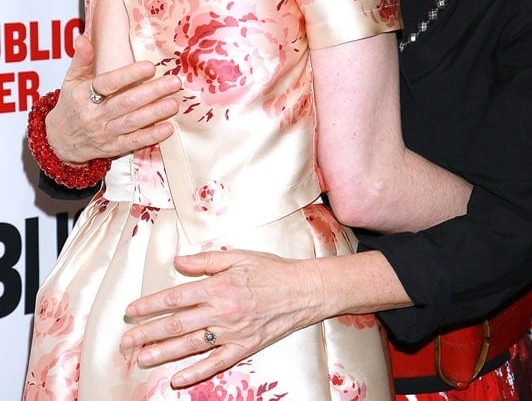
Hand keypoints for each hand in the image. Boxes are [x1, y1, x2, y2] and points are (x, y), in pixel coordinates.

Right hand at [45, 34, 180, 164]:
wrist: (60, 141)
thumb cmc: (71, 104)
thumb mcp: (71, 81)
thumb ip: (81, 60)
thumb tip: (82, 38)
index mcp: (84, 95)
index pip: (108, 83)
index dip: (129, 75)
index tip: (150, 66)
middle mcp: (95, 115)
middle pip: (125, 103)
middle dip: (151, 92)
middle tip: (174, 82)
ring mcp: (105, 133)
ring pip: (132, 122)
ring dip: (155, 113)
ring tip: (174, 103)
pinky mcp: (113, 148)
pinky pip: (134, 142)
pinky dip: (151, 136)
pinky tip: (168, 128)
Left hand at [121, 250, 322, 388]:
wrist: (303, 290)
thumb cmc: (272, 270)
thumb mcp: (238, 256)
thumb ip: (205, 260)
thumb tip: (178, 262)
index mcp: (218, 286)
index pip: (175, 297)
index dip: (150, 305)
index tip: (131, 311)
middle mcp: (222, 311)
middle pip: (177, 325)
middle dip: (148, 333)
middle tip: (126, 341)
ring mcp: (232, 332)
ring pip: (191, 346)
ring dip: (163, 353)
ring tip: (142, 358)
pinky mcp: (244, 347)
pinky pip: (215, 364)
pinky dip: (195, 373)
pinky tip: (177, 379)